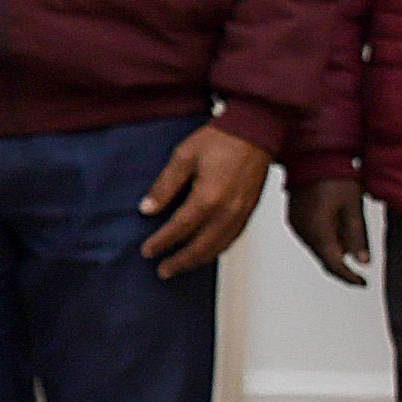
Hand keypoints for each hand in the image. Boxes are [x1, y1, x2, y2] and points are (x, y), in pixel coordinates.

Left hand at [138, 123, 271, 279]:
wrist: (255, 131)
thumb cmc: (220, 140)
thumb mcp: (183, 156)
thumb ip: (165, 185)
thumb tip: (147, 209)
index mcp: (208, 197)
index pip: (179, 229)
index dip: (161, 242)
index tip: (147, 251)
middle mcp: (227, 210)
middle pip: (200, 247)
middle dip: (179, 261)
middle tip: (162, 270)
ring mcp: (241, 213)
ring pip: (218, 247)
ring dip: (197, 261)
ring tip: (180, 267)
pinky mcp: (249, 211)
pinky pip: (232, 239)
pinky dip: (216, 250)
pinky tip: (205, 253)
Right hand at [287, 175, 372, 286]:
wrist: (314, 155)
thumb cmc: (335, 177)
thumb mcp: (353, 208)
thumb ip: (357, 237)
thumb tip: (362, 261)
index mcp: (318, 231)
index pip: (334, 264)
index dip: (350, 277)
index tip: (362, 282)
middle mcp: (303, 231)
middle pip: (324, 258)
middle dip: (342, 265)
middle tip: (359, 269)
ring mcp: (296, 224)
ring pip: (317, 249)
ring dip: (333, 251)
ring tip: (350, 241)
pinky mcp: (294, 217)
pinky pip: (310, 237)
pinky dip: (324, 240)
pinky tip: (336, 230)